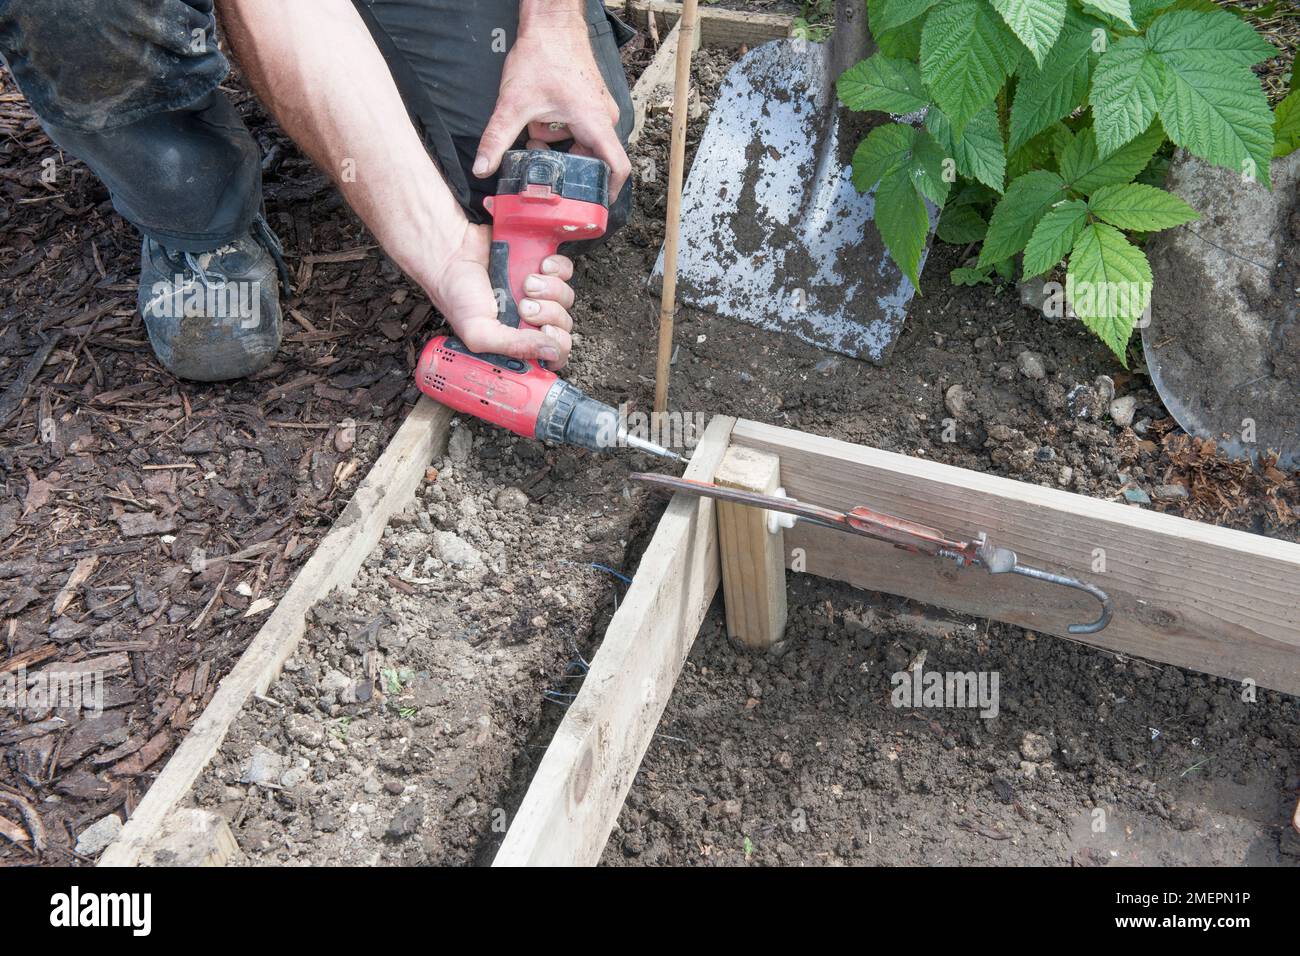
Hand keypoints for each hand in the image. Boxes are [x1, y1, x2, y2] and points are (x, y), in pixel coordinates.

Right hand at [426, 221, 576, 367]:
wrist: (451, 251)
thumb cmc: (457, 294)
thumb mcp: (479, 333)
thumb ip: (514, 347)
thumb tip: (551, 352)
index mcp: (517, 341)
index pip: (553, 355)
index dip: (557, 347)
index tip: (545, 332)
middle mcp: (530, 320)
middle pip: (563, 326)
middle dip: (549, 315)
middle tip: (525, 306)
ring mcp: (538, 293)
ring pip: (566, 299)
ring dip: (551, 290)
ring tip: (526, 283)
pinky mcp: (541, 267)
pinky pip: (566, 272)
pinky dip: (558, 269)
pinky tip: (540, 266)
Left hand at [473, 8, 630, 196]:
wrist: (551, 23)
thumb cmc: (542, 54)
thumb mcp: (513, 103)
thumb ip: (497, 139)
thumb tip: (482, 169)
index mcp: (595, 121)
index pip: (617, 167)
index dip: (609, 193)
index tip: (595, 209)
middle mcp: (605, 117)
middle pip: (594, 159)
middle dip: (566, 165)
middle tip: (542, 162)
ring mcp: (601, 109)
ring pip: (584, 143)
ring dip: (559, 145)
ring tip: (536, 131)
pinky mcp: (593, 103)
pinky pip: (581, 129)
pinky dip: (561, 130)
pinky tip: (542, 119)